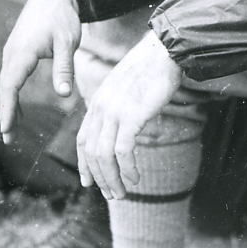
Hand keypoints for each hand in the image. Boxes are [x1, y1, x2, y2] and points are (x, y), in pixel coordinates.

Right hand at [0, 0, 81, 141]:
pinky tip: (19, 110)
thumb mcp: (68, 43)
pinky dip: (11, 95)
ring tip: (12, 131)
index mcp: (22, 53)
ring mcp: (12, 52)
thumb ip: (64, 69)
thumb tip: (64, 95)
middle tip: (7, 139)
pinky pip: (11, 77)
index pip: (10, 87)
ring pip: (6, 84)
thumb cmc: (62, 17)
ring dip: (7, 106)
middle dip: (5, 114)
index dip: (7, 110)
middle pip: (4, 89)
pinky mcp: (17, 51)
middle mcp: (12, 53)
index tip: (7, 130)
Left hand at [76, 30, 182, 198]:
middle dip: (100, 178)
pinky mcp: (131, 115)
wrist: (163, 52)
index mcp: (98, 103)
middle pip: (91, 152)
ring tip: (122, 193)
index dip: (84, 164)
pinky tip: (135, 177)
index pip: (83, 140)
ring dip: (112, 179)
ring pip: (105, 156)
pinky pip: (123, 150)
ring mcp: (114, 112)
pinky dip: (127, 168)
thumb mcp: (126, 89)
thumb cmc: (150, 70)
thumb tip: (126, 127)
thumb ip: (120, 108)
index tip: (88, 183)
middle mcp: (101, 109)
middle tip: (112, 195)